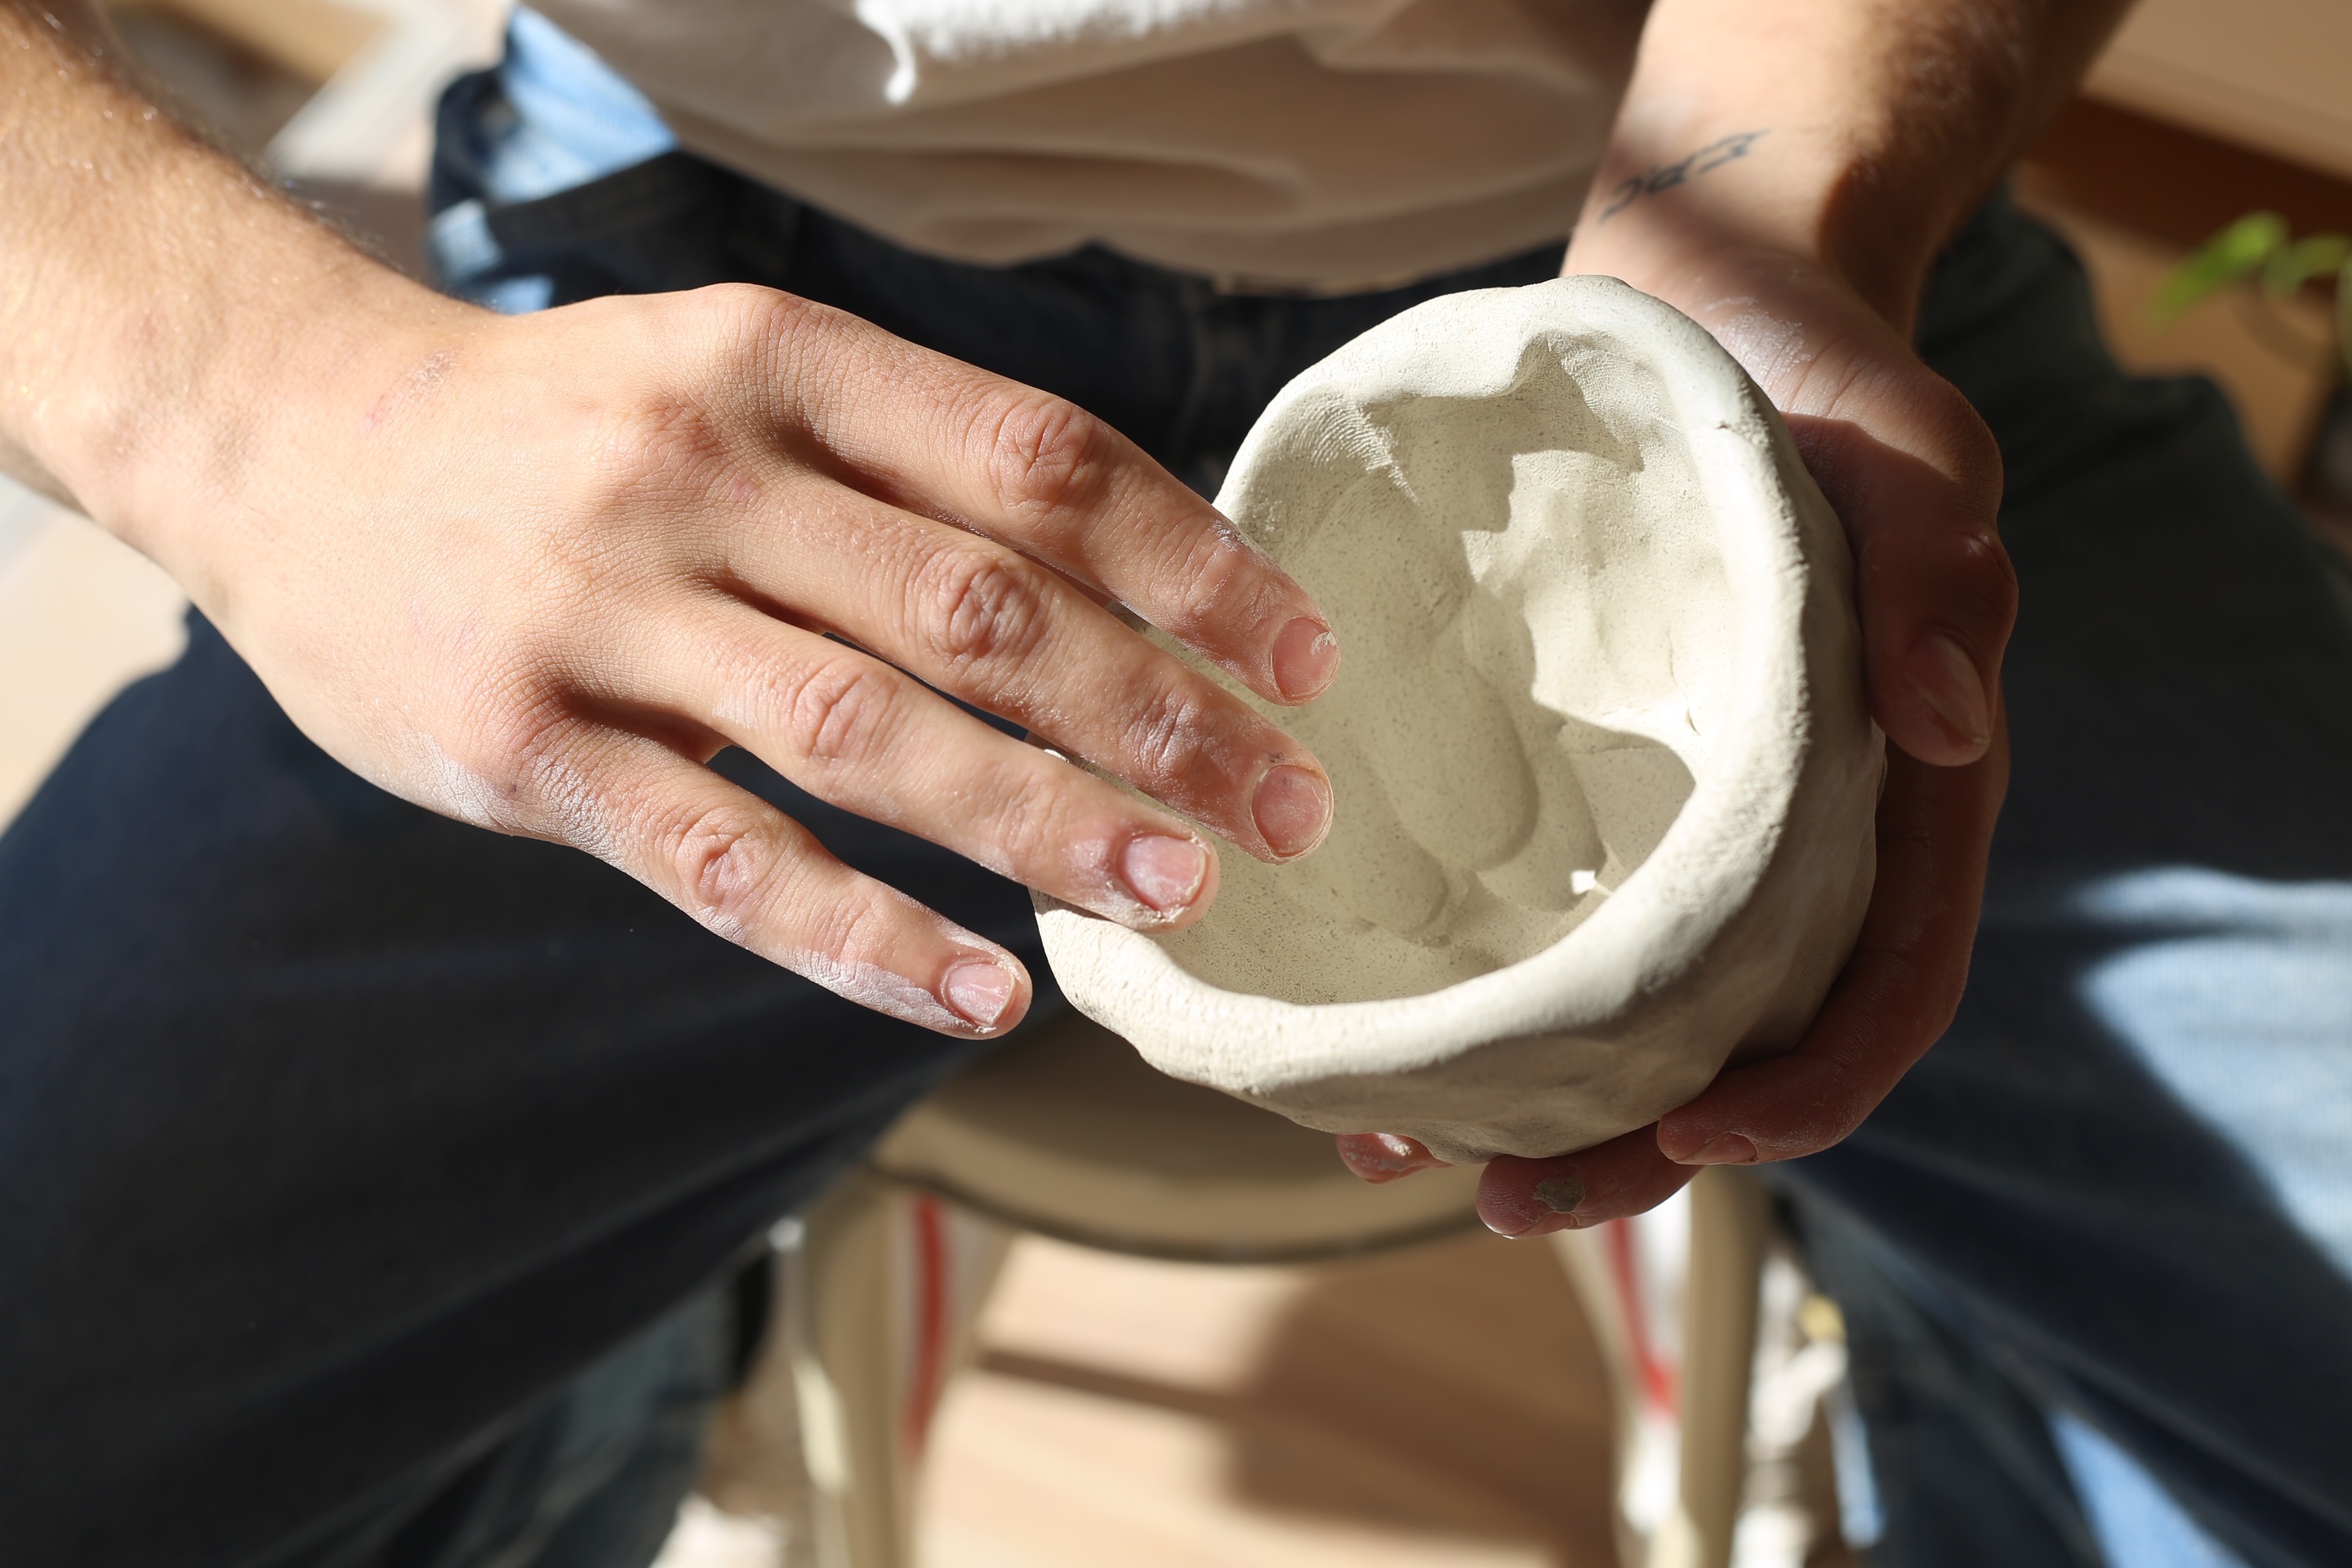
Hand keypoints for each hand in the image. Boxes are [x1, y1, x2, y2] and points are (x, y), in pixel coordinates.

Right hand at [141, 283, 1343, 1038]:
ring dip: (1042, 825)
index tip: (1301, 657)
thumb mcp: (736, 375)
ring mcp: (606, 612)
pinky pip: (722, 861)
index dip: (1192, 565)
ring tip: (1174, 895)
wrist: (293, 442)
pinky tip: (978, 994)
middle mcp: (701, 472)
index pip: (1037, 463)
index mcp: (782, 362)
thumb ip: (906, 463)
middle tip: (1286, 806)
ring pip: (868, 737)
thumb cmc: (571, 427)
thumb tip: (1135, 582)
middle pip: (981, 608)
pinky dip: (861, 938)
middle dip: (1158, 715)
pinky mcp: (529, 748)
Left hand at [1340, 215, 2013, 1233]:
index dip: (1812, 1091)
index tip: (1703, 1141)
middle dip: (1636, 1146)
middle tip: (1510, 1199)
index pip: (1883, 987)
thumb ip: (1941, 571)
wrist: (1712, 298)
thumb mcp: (1907, 451)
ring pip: (1617, 1006)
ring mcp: (1669, 813)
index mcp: (1891, 796)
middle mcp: (1784, 832)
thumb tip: (1953, 723)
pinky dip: (1450, 981)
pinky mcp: (1569, 769)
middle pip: (1734, 1044)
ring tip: (1398, 1150)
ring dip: (1524, 1097)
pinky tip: (1350, 1027)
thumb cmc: (1822, 382)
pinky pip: (1519, 905)